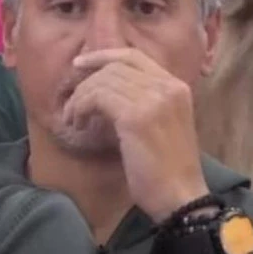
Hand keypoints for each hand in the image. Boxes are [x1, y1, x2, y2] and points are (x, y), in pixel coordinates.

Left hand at [63, 48, 208, 222]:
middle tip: (72, 105)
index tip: (80, 64)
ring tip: (73, 119)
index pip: (134, 56)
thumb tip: (105, 89)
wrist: (181, 197)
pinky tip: (79, 124)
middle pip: (114, 67)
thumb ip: (143, 102)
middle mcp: (167, 87)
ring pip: (103, 81)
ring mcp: (154, 100)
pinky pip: (97, 97)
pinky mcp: (136, 117)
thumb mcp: (160, 125)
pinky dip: (81, 107)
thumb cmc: (167, 170)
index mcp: (176, 87)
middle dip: (86, 82)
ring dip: (80, 98)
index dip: (103, 56)